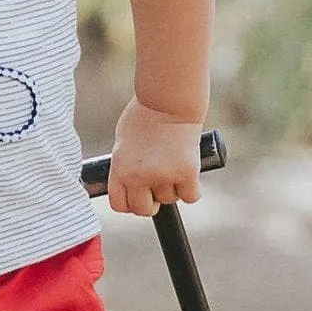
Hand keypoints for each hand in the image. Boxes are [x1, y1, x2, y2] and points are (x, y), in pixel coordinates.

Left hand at [105, 98, 202, 218]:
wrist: (167, 101)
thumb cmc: (144, 115)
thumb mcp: (123, 143)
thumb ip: (125, 166)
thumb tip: (129, 185)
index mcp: (120, 169)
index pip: (120, 205)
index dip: (130, 203)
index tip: (137, 196)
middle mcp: (140, 177)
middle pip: (144, 209)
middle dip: (151, 201)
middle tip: (157, 186)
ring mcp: (164, 176)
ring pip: (170, 199)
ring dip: (172, 188)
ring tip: (173, 165)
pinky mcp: (186, 173)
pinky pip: (190, 196)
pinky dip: (191, 189)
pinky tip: (188, 175)